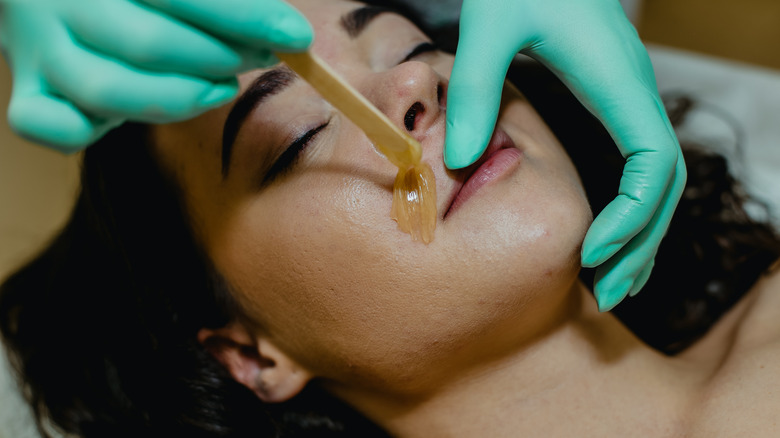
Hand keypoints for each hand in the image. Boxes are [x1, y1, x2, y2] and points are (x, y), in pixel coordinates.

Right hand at [0, 0, 311, 150]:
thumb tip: (285, 30)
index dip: (245, 17)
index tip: (294, 36)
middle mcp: (57, 2)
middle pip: (149, 44)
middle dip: (221, 58)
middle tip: (263, 58)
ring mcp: (36, 50)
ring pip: (108, 92)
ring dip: (179, 99)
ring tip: (220, 89)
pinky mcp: (29, 92)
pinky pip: (48, 126)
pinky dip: (88, 133)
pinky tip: (129, 120)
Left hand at [445, 0, 685, 310]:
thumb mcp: (490, 25)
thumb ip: (476, 89)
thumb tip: (458, 162)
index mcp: (617, 81)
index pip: (652, 161)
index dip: (632, 214)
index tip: (594, 251)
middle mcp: (633, 93)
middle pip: (665, 183)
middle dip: (643, 241)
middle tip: (607, 292)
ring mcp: (628, 96)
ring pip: (658, 178)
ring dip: (642, 232)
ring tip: (613, 282)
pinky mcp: (612, 98)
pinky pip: (639, 162)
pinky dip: (631, 206)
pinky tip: (605, 233)